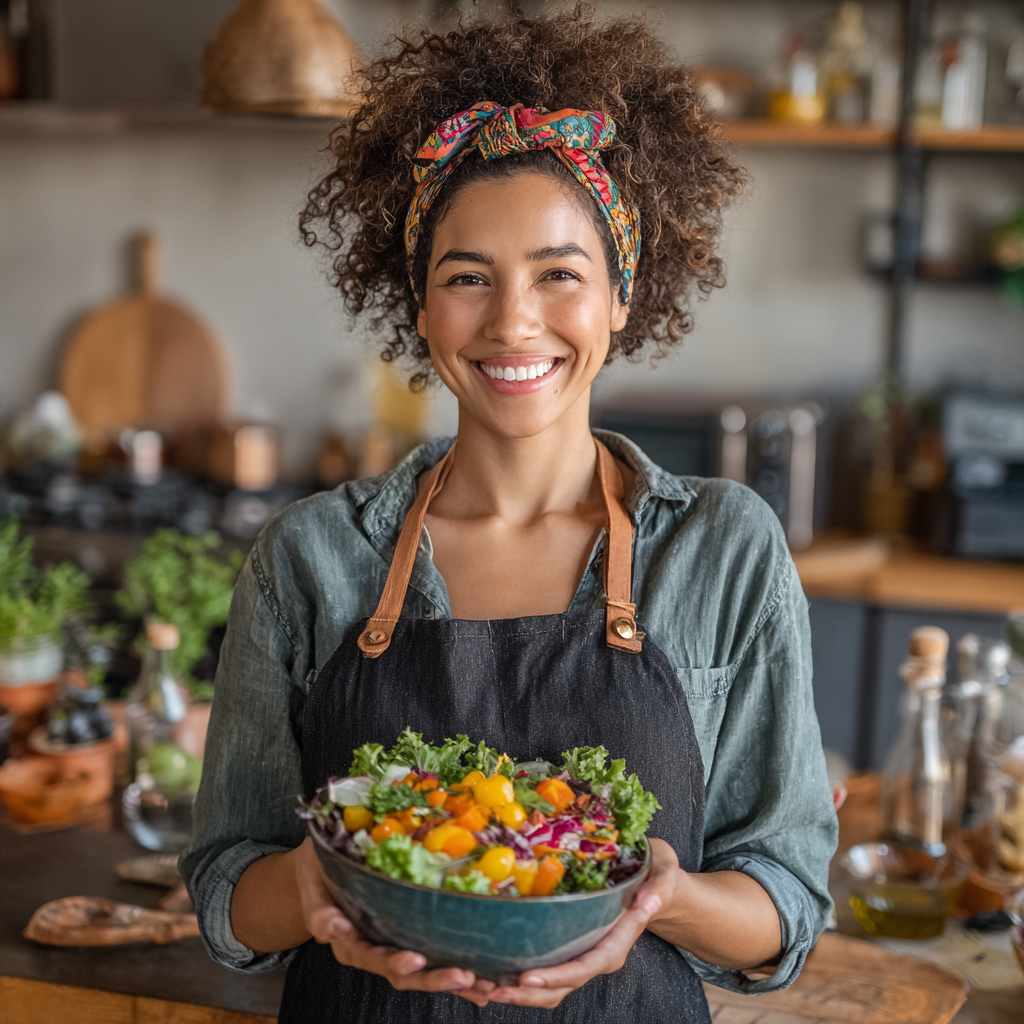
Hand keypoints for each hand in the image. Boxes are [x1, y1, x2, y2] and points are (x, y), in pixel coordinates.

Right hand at [293, 838, 494, 1006]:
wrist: (322, 864)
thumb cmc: (318, 870)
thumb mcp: (312, 885)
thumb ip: (320, 912)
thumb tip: (335, 930)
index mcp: (350, 942)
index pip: (374, 957)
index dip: (395, 962)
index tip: (415, 960)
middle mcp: (374, 950)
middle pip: (406, 974)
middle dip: (435, 978)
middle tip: (464, 977)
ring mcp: (394, 946)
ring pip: (425, 973)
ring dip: (454, 982)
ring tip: (485, 986)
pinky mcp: (410, 937)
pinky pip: (435, 958)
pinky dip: (459, 973)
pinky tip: (486, 983)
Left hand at [486, 839, 678, 1007]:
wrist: (658, 882)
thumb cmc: (658, 873)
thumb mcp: (664, 872)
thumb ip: (659, 888)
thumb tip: (648, 902)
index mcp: (619, 941)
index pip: (587, 965)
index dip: (557, 975)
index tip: (527, 976)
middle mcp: (601, 955)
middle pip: (563, 985)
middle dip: (528, 992)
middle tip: (492, 989)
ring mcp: (586, 954)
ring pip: (553, 987)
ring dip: (521, 992)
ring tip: (486, 987)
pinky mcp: (573, 949)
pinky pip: (548, 972)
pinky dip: (522, 978)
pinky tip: (495, 971)